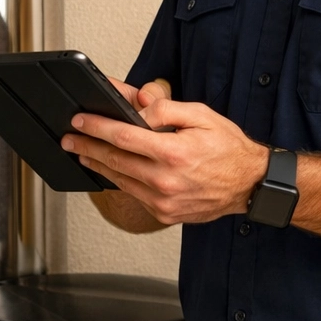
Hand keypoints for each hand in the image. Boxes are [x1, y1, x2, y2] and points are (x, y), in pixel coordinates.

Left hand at [67, 79, 269, 225]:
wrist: (251, 186)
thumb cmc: (229, 149)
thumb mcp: (201, 116)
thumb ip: (165, 108)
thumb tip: (138, 107)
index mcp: (174, 152)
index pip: (123, 136)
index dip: (96, 127)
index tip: (78, 121)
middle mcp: (166, 180)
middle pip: (114, 160)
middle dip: (86, 146)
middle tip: (69, 138)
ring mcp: (164, 201)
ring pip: (120, 180)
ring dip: (97, 165)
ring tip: (82, 152)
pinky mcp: (165, 214)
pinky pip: (134, 195)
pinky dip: (120, 181)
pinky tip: (111, 170)